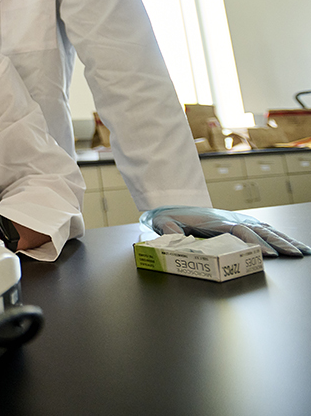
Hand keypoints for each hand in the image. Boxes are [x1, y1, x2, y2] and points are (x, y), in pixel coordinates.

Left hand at [140, 206, 310, 257]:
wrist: (171, 205)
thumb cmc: (169, 216)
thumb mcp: (163, 223)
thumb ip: (169, 231)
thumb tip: (175, 239)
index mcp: (216, 222)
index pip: (240, 232)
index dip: (254, 243)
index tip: (269, 255)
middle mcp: (231, 219)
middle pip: (259, 231)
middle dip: (279, 243)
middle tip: (296, 255)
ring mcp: (237, 220)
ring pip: (266, 229)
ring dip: (284, 239)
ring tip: (302, 251)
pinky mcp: (239, 223)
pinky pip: (263, 229)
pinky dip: (279, 236)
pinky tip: (291, 243)